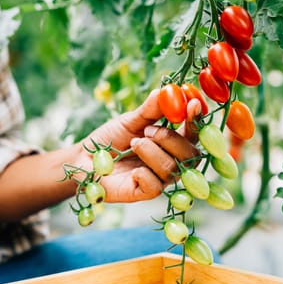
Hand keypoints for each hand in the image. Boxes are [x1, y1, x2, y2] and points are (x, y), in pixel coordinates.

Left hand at [78, 89, 201, 201]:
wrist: (86, 157)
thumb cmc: (112, 138)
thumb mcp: (131, 119)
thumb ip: (150, 109)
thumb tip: (167, 90)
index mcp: (173, 141)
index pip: (194, 133)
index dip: (196, 120)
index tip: (192, 104)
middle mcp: (171, 161)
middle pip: (191, 155)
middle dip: (170, 139)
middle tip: (146, 131)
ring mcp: (159, 179)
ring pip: (172, 169)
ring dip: (152, 152)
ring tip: (134, 143)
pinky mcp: (144, 193)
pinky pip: (156, 187)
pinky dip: (145, 174)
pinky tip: (133, 170)